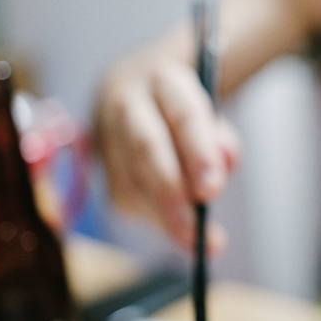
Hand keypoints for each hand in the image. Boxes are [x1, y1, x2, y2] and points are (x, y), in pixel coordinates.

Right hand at [96, 49, 239, 254]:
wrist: (137, 87)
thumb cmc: (184, 109)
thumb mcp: (213, 113)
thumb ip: (221, 142)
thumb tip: (215, 180)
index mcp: (162, 79)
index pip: (182, 114)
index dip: (197, 153)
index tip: (212, 191)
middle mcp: (125, 102)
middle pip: (145, 148)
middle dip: (172, 192)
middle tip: (199, 230)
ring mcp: (105, 133)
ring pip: (128, 180)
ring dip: (163, 218)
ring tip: (197, 241)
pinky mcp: (99, 165)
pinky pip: (122, 199)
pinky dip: (152, 220)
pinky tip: (176, 230)